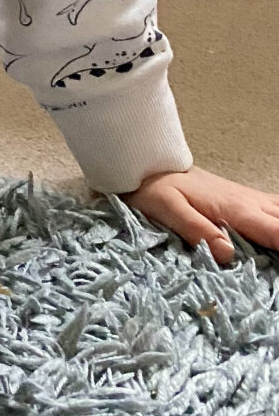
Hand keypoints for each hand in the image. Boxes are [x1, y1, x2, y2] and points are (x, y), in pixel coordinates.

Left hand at [119, 165, 278, 266]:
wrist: (150, 161)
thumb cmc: (155, 187)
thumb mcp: (168, 208)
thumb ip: (196, 229)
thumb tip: (227, 254)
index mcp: (235, 209)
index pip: (276, 232)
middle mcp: (248, 203)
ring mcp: (248, 199)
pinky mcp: (243, 199)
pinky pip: (275, 206)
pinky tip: (278, 228)